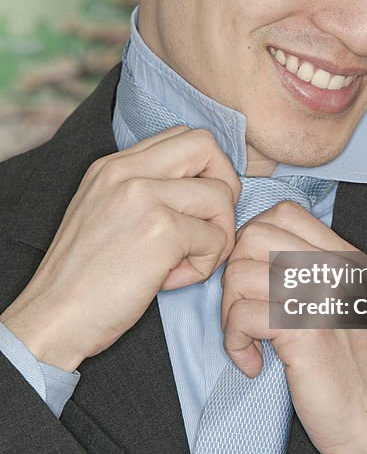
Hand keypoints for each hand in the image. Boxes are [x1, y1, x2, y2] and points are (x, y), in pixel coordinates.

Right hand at [1, 127, 239, 370]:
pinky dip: (205, 265)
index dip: (205, 168)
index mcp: (112, 165)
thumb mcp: (103, 213)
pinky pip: (217, 239)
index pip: (182, 136)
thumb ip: (143, 191)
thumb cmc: (83, 278)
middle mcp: (127, 172)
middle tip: (209, 225)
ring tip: (185, 261)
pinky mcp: (161, 231)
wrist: (54, 317)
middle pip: (207, 145)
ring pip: (221, 196)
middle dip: (225, 185)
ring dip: (217, 235)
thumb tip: (202, 191)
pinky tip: (170, 279)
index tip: (197, 205)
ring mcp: (144, 197)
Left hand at [221, 201, 366, 453]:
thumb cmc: (352, 372)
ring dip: (230, 313)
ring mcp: (322, 296)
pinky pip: (242, 315)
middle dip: (234, 276)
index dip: (252, 244)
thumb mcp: (340, 305)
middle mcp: (336, 268)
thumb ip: (308, 272)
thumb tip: (249, 255)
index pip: (282, 213)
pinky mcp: (304, 331)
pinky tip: (253, 363)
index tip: (255, 284)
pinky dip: (236, 342)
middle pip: (254, 236)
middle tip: (245, 315)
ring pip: (240, 274)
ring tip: (249, 341)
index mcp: (345, 257)